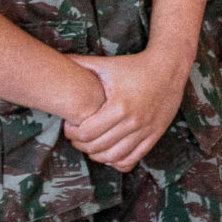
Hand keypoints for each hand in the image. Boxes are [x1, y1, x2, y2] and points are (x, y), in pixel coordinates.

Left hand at [63, 49, 191, 171]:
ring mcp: (146, 130)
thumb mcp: (106, 64)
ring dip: (97, 155)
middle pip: (98, 147)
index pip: (86, 133)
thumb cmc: (133, 66)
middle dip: (81, 145)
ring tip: (91, 145)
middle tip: (76, 137)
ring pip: (114, 157)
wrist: (168, 67)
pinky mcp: (155, 135)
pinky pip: (133, 159)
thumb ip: (79, 64)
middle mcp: (133, 122)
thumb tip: (53, 60)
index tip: (70, 126)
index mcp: (119, 106)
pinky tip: (110, 152)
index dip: (72, 133)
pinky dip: (118, 161)